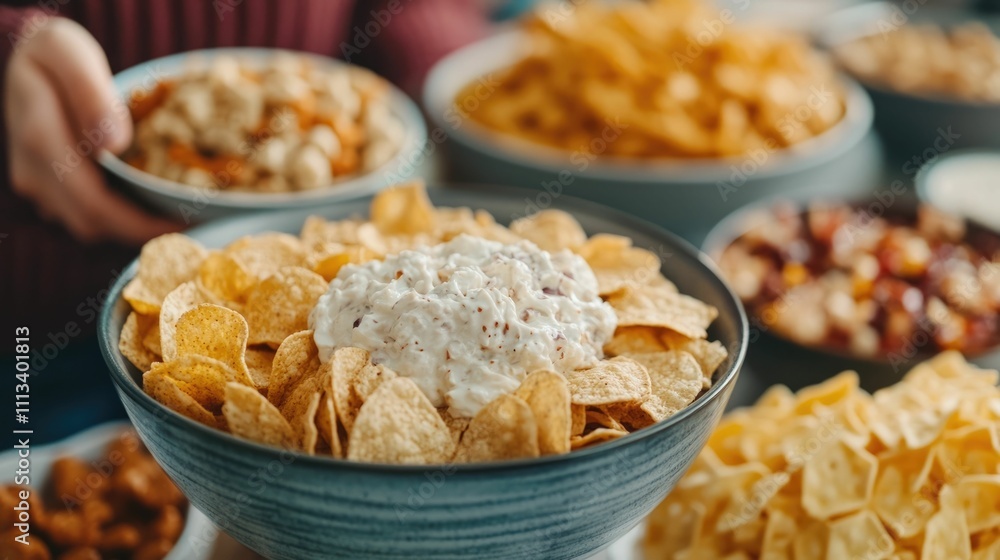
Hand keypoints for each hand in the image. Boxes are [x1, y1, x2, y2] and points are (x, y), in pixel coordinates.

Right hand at [4, 17, 177, 243]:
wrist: (22, 59)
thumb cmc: (53, 53)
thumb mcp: (67, 52)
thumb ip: (89, 93)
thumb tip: (115, 144)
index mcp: (41, 142)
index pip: (93, 203)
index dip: (140, 222)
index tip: (185, 220)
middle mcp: (34, 174)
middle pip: (94, 224)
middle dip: (146, 232)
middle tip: (199, 225)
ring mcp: (40, 185)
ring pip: (90, 227)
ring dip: (136, 230)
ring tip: (185, 219)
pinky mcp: (51, 189)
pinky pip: (89, 216)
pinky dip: (123, 219)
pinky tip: (159, 208)